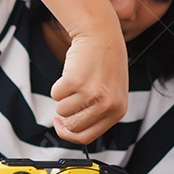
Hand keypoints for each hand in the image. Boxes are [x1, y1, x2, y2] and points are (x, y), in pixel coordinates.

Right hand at [50, 28, 127, 143]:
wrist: (101, 36)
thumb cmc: (103, 63)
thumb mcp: (109, 93)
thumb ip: (95, 113)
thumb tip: (67, 128)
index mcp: (117, 110)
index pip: (86, 137)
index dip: (68, 134)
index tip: (61, 125)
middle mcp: (107, 104)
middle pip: (72, 127)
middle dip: (63, 117)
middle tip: (66, 102)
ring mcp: (91, 93)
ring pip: (61, 111)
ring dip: (62, 98)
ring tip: (74, 82)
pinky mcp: (75, 81)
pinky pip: (55, 94)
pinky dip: (58, 85)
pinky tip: (71, 74)